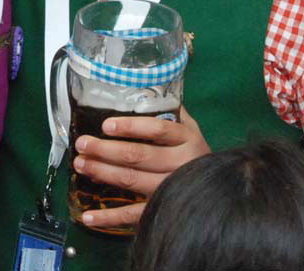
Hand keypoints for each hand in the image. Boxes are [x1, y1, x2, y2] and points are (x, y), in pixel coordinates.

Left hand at [71, 107, 209, 229]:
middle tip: (83, 144)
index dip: (131, 127)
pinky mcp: (163, 210)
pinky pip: (134, 215)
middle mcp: (179, 163)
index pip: (157, 130)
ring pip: (132, 181)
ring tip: (81, 165)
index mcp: (186, 139)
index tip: (107, 125)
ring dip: (103, 173)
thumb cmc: (195, 152)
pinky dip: (110, 217)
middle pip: (138, 155)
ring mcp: (171, 188)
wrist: (221, 187)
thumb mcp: (190, 128)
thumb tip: (146, 87)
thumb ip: (171, 110)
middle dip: (106, 150)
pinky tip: (89, 215)